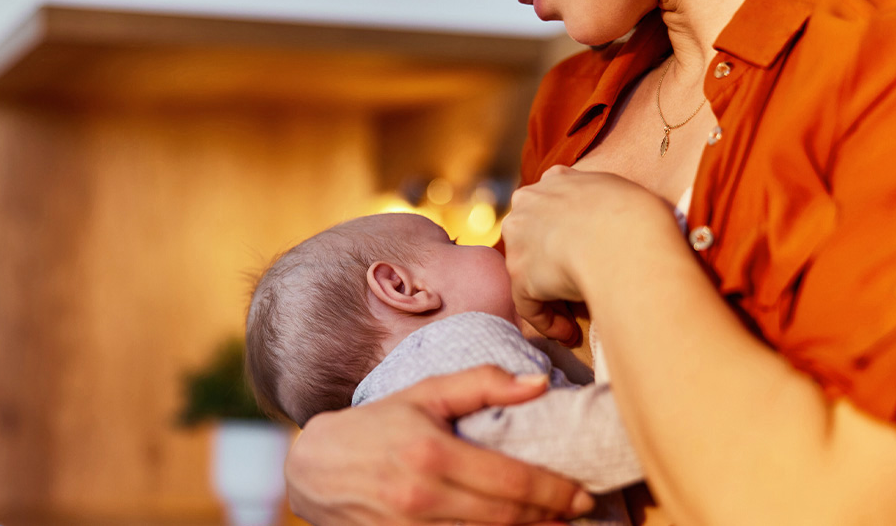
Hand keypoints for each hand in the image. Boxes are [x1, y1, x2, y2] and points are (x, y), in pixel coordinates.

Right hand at [284, 366, 594, 524]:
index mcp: (431, 453)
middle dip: (549, 516)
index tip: (582, 493)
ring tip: (550, 524)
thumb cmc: (374, 426)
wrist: (314, 467)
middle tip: (577, 509)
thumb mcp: (423, 393)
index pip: (511, 480)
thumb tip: (538, 384)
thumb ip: (482, 384)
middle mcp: (422, 497)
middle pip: (505, 517)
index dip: (553, 491)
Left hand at [502, 166, 674, 340]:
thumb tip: (620, 223)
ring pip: (527, 273)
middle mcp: (529, 204)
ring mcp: (519, 239)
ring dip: (550, 298)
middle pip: (533, 239)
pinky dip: (547, 322)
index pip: (551, 208)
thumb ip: (607, 202)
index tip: (582, 253)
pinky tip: (570, 333)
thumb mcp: (625, 191)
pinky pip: (529, 305)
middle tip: (575, 287)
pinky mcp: (519, 274)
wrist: (625, 236)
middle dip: (550, 265)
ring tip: (575, 321)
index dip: (564, 234)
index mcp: (557, 180)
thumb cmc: (639, 215)